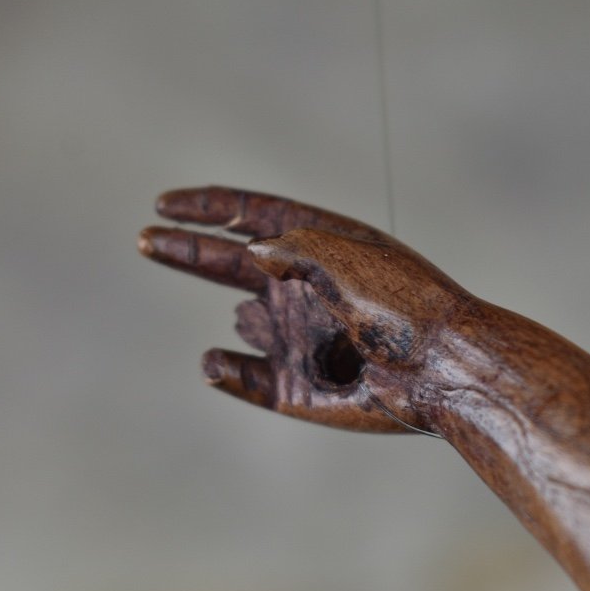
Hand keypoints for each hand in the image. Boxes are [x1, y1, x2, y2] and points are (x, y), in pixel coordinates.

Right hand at [139, 186, 466, 432]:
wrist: (447, 375)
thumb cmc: (409, 309)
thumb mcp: (350, 259)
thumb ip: (295, 248)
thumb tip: (251, 253)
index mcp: (322, 247)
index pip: (254, 216)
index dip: (209, 207)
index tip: (164, 203)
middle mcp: (306, 289)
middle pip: (232, 263)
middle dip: (189, 251)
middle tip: (143, 239)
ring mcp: (300, 337)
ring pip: (248, 322)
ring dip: (258, 323)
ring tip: (329, 337)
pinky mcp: (298, 387)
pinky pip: (247, 378)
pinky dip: (229, 371)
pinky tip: (218, 362)